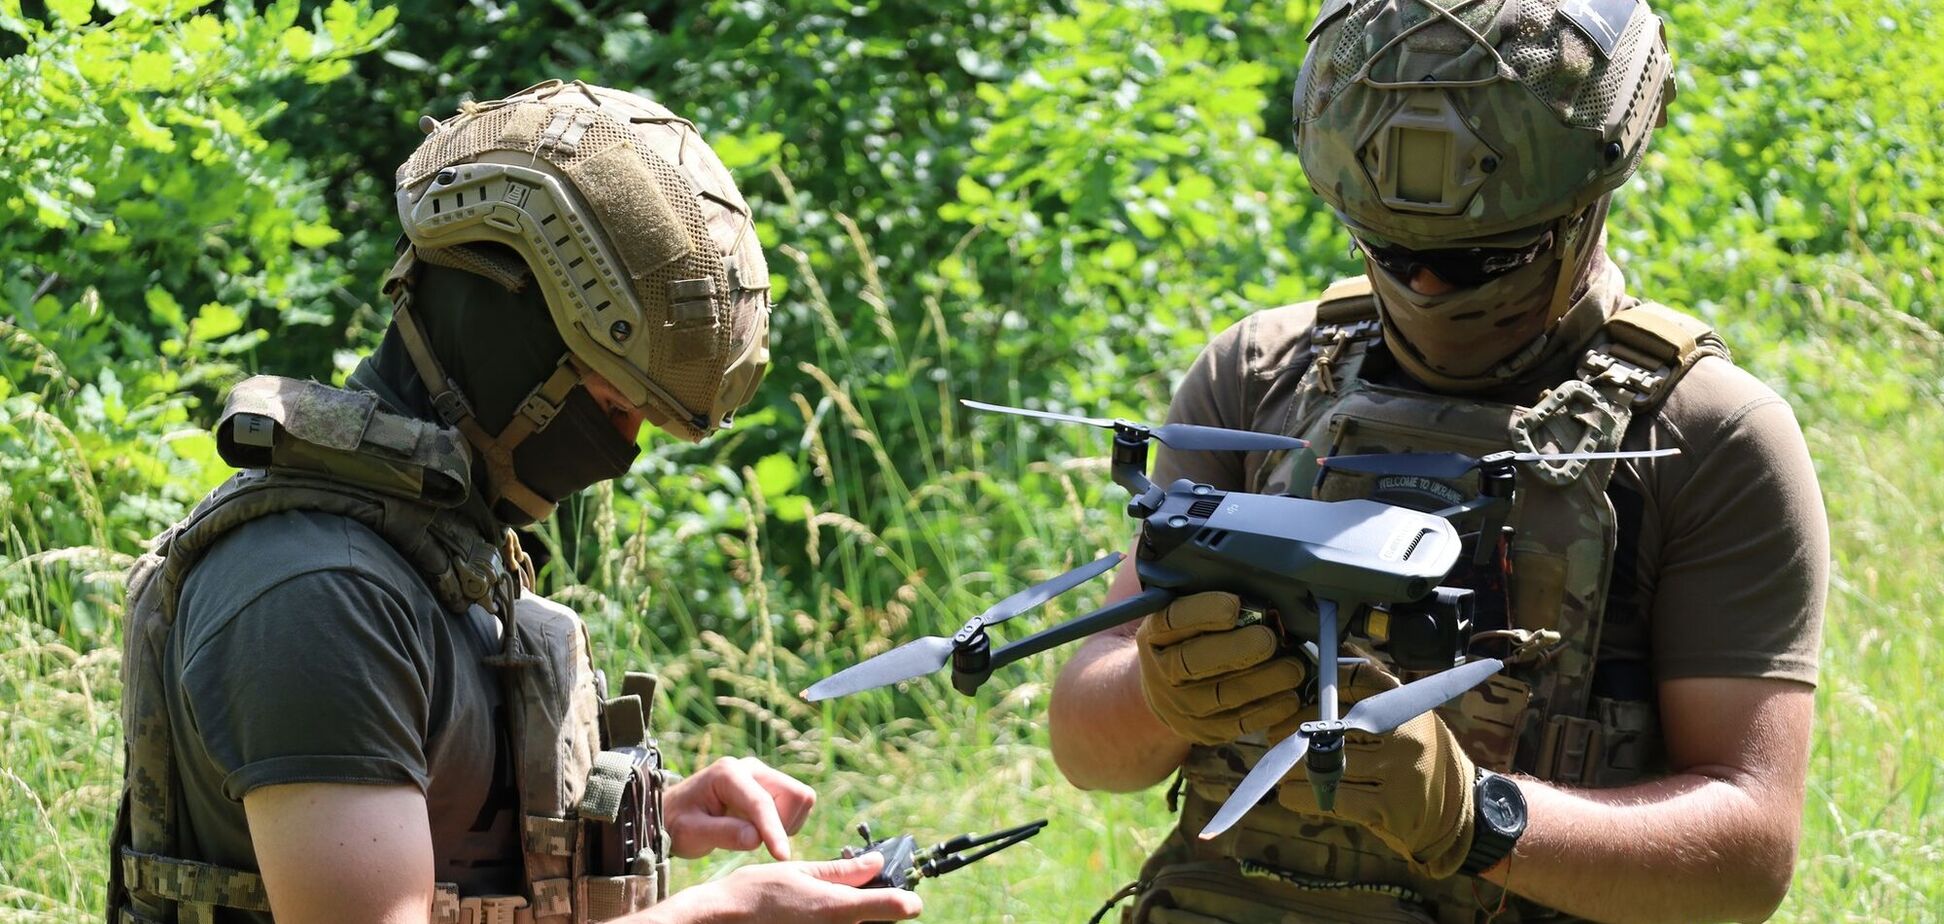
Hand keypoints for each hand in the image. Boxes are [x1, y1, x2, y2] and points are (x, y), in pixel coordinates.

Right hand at [634, 852, 923, 922]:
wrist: (720, 920)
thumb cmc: (755, 892)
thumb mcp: (799, 872)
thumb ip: (841, 872)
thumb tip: (875, 863)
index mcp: (834, 907)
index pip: (890, 908)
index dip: (904, 902)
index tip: (910, 899)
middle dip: (879, 909)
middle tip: (867, 895)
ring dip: (857, 918)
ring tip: (835, 904)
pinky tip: (819, 916)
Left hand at [664, 756, 816, 860]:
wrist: (673, 814)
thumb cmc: (678, 823)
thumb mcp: (692, 834)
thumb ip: (724, 834)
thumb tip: (757, 839)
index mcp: (727, 774)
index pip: (762, 802)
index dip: (774, 830)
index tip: (782, 857)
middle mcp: (750, 768)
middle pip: (795, 794)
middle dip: (783, 824)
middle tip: (755, 841)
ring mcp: (762, 775)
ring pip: (799, 800)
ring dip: (784, 824)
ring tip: (750, 834)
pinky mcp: (770, 786)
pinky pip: (796, 805)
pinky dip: (784, 823)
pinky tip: (756, 829)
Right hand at [1135, 591, 1311, 745]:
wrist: (1164, 689)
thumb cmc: (1188, 641)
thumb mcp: (1184, 614)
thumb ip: (1210, 600)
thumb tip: (1254, 580)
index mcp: (1155, 634)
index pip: (1172, 620)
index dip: (1203, 612)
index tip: (1233, 605)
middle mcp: (1162, 671)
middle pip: (1194, 662)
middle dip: (1237, 649)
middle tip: (1269, 639)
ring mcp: (1181, 705)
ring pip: (1222, 695)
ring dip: (1263, 681)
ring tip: (1293, 667)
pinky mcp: (1204, 730)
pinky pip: (1238, 723)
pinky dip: (1268, 709)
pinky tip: (1289, 696)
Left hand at [1274, 659, 1477, 878]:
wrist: (1459, 814)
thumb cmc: (1422, 759)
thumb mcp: (1410, 717)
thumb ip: (1374, 693)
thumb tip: (1329, 657)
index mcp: (1409, 707)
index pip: (1361, 676)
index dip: (1326, 681)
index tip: (1299, 689)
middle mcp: (1406, 735)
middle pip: (1334, 726)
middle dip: (1298, 732)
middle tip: (1277, 736)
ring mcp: (1399, 772)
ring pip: (1328, 764)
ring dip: (1296, 767)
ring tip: (1283, 767)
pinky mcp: (1390, 808)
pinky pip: (1334, 797)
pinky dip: (1304, 796)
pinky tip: (1290, 793)